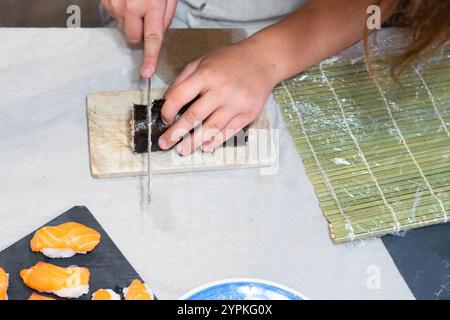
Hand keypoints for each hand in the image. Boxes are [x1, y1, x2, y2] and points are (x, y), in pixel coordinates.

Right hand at [101, 0, 177, 77]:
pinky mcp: (106, 2)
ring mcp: (115, 4)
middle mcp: (131, 5)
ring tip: (137, 0)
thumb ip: (166, 16)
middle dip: (141, 34)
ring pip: (124, 27)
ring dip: (131, 20)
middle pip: (134, 38)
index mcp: (151, 3)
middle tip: (146, 16)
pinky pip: (115, 16)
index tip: (147, 72)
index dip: (150, 57)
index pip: (152, 38)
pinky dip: (122, 11)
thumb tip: (160, 35)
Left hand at [158, 42, 276, 155]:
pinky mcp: (249, 113)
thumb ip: (183, 79)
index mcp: (206, 75)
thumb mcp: (203, 61)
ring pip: (211, 128)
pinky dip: (216, 141)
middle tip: (165, 143)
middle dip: (176, 132)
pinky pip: (229, 131)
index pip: (179, 96)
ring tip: (182, 150)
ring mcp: (237, 103)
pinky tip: (205, 147)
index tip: (165, 119)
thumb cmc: (230, 60)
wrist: (263, 60)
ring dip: (194, 142)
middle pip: (194, 116)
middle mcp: (221, 90)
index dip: (168, 110)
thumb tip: (168, 100)